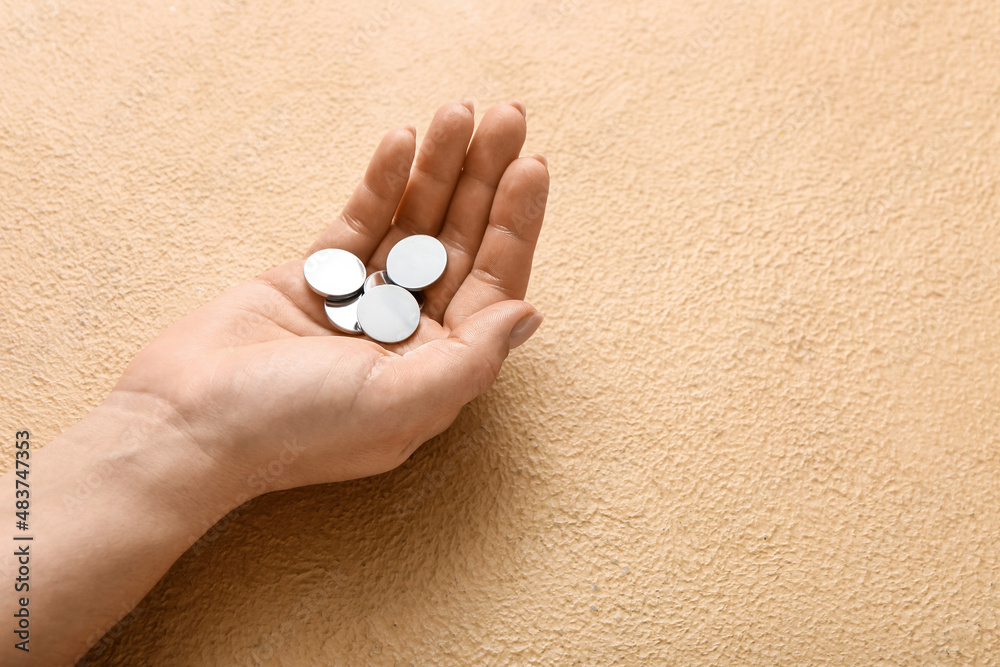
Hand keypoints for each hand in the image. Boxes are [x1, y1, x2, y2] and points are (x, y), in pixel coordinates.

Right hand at [112, 101, 547, 492]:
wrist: (188, 421)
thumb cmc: (294, 428)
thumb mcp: (397, 403)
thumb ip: (471, 360)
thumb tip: (530, 314)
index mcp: (436, 367)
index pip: (490, 284)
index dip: (513, 225)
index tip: (530, 166)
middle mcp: (407, 334)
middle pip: (458, 245)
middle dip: (484, 181)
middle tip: (507, 117)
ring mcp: (363, 303)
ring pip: (413, 225)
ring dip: (438, 168)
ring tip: (458, 110)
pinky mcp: (317, 278)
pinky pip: (360, 221)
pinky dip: (382, 182)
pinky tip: (403, 140)